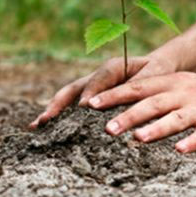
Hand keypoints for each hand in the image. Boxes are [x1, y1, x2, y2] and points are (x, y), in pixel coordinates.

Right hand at [29, 54, 175, 128]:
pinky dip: (59, 116)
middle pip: (73, 89)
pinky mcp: (91, 98)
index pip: (98, 80)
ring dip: (52, 111)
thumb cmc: (159, 70)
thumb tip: (128, 98)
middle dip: (59, 104)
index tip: (84, 107)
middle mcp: (97, 77)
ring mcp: (91, 87)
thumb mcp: (156, 73)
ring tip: (36, 126)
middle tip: (46, 119)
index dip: (91, 92)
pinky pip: (72, 106)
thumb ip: (141, 83)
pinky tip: (45, 130)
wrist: (157, 67)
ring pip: (68, 98)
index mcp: (113, 67)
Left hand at [87, 72, 195, 152]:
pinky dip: (193, 142)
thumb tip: (116, 102)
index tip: (91, 104)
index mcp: (171, 82)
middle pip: (152, 103)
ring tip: (138, 139)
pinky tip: (180, 151)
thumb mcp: (179, 86)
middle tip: (107, 128)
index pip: (137, 87)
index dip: (114, 95)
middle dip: (129, 115)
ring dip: (156, 128)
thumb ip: (152, 92)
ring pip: (176, 118)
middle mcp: (183, 93)